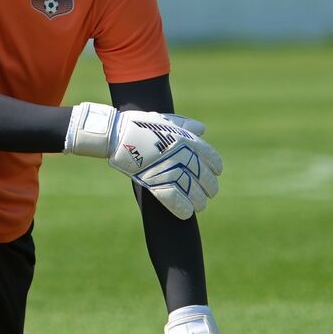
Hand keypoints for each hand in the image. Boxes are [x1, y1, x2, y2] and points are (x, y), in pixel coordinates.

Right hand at [64, 102, 220, 218]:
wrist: (117, 133)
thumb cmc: (140, 125)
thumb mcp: (165, 120)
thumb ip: (185, 125)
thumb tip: (202, 129)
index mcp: (187, 140)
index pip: (211, 158)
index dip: (214, 169)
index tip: (215, 174)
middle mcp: (183, 155)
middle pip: (204, 177)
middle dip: (209, 188)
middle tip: (207, 195)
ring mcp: (169, 169)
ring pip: (192, 191)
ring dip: (198, 201)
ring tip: (200, 206)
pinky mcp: (155, 181)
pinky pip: (174, 199)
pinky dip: (183, 208)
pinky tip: (187, 214)